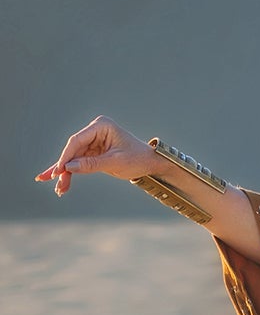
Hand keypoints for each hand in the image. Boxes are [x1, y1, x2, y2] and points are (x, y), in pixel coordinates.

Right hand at [36, 117, 156, 198]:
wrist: (150, 163)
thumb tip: (68, 167)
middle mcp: (95, 131)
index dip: (66, 156)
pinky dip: (72, 173)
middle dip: (64, 167)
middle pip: (73, 150)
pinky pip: (79, 163)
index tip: (58, 171)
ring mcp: (93, 141)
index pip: (77, 141)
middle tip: (55, 182)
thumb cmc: (137, 159)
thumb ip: (91, 164)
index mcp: (101, 126)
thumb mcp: (115, 163)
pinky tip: (62, 183)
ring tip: (59, 188)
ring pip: (74, 158)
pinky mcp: (93, 151)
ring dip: (66, 173)